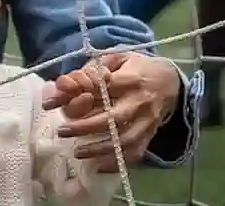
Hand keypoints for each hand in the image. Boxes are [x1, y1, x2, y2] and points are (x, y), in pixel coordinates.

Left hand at [41, 52, 182, 171]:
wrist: (171, 80)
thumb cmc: (136, 67)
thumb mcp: (116, 57)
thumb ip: (91, 69)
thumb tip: (64, 84)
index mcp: (130, 78)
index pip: (102, 88)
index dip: (78, 94)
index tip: (53, 102)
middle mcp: (140, 101)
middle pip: (114, 118)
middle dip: (86, 127)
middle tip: (62, 131)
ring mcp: (147, 120)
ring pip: (125, 140)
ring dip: (100, 149)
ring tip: (77, 152)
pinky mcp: (151, 134)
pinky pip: (136, 152)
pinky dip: (118, 162)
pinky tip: (99, 167)